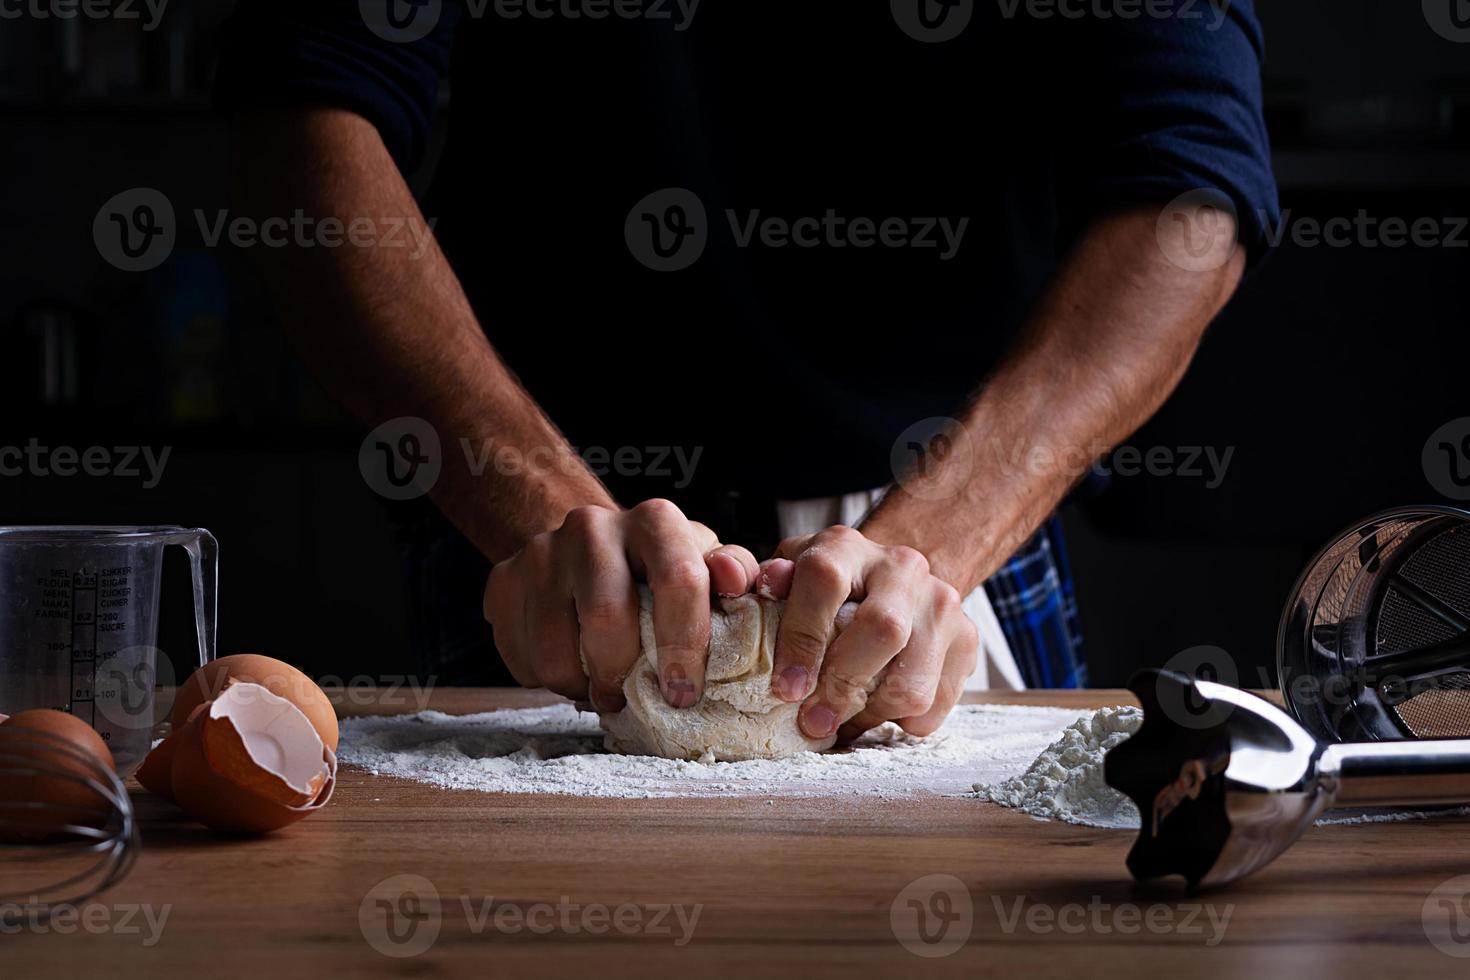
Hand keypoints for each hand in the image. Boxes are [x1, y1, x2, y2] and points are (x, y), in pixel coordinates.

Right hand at [483, 500, 758, 711]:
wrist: (585, 548)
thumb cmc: (658, 569)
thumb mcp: (703, 566)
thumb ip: (732, 573)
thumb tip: (738, 581)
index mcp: (654, 521)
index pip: (677, 578)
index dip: (685, 643)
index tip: (685, 693)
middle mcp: (593, 527)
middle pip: (606, 615)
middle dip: (624, 673)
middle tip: (635, 702)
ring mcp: (541, 553)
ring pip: (556, 649)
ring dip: (583, 687)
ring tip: (603, 692)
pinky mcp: (503, 582)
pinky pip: (522, 656)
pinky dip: (550, 682)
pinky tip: (572, 672)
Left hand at [762, 526, 977, 741]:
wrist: (892, 580)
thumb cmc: (827, 589)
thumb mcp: (790, 578)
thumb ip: (769, 584)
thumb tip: (762, 588)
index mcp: (846, 547)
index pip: (825, 581)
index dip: (802, 638)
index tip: (785, 688)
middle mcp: (901, 567)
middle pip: (882, 631)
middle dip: (842, 687)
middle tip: (814, 723)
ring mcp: (942, 602)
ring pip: (912, 681)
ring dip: (872, 713)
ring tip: (846, 719)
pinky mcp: (968, 639)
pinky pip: (935, 705)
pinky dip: (902, 722)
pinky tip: (879, 709)